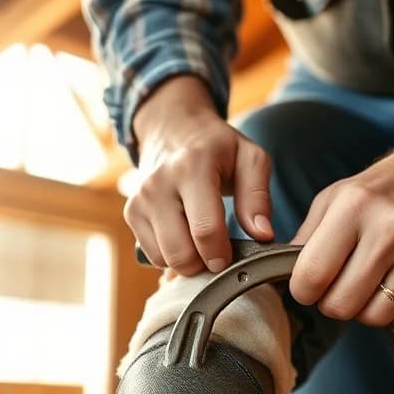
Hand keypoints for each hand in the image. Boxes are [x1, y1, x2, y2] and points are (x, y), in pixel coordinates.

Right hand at [126, 76, 274, 275]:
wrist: (174, 129)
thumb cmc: (218, 148)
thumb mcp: (250, 159)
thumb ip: (258, 197)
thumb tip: (262, 235)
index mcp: (193, 168)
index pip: (205, 230)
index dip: (220, 255)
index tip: (230, 259)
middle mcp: (159, 183)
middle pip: (180, 252)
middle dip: (203, 264)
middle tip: (218, 252)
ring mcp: (140, 199)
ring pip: (164, 259)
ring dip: (187, 260)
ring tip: (201, 240)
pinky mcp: (131, 212)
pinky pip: (152, 255)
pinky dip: (170, 255)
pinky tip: (183, 236)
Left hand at [288, 114, 393, 328]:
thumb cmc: (384, 188)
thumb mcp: (335, 197)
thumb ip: (307, 237)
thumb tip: (287, 277)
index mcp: (354, 206)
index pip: (311, 276)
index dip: (303, 291)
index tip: (309, 286)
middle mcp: (391, 228)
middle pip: (342, 305)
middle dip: (333, 303)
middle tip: (341, 287)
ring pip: (378, 317)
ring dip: (368, 309)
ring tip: (372, 285)